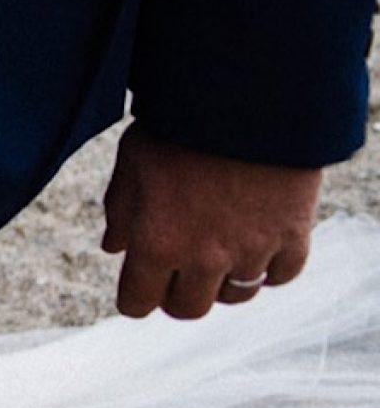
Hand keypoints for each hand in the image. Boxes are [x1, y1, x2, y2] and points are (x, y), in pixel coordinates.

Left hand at [100, 121, 322, 319]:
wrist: (247, 98)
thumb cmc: (179, 126)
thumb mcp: (133, 163)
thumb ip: (121, 211)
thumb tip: (113, 249)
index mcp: (156, 242)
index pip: (138, 304)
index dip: (135, 296)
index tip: (140, 285)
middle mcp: (204, 257)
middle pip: (188, 308)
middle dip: (178, 294)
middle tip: (179, 271)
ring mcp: (252, 249)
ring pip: (236, 296)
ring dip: (224, 282)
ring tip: (219, 252)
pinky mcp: (293, 236)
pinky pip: (281, 276)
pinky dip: (269, 267)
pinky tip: (258, 244)